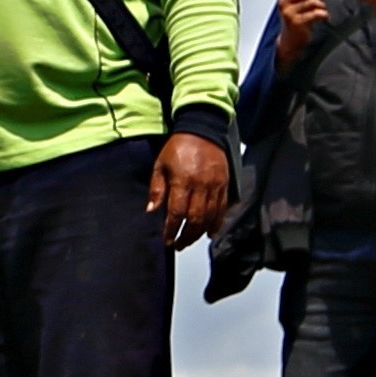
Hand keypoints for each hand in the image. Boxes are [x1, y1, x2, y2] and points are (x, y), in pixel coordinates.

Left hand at [149, 131, 230, 251]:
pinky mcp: (224, 185)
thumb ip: (156, 188)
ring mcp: (215, 186)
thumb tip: (151, 210)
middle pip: (195, 219)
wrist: (202, 131)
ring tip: (190, 241)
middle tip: (178, 245)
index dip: (171, 229)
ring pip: (209, 217)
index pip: (176, 212)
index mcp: (182, 181)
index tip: (166, 240)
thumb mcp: (160, 165)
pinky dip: (217, 223)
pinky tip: (210, 232)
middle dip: (186, 236)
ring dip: (199, 233)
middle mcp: (200, 186)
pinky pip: (222, 209)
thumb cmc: (177, 147)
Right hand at [272, 0, 327, 67]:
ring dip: (322, 6)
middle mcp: (283, 3)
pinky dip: (324, 14)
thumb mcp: (294, 4)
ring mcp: (289, 13)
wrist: (290, 41)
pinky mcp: (296, 22)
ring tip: (322, 11)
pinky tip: (324, 17)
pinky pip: (316, 13)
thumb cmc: (296, 20)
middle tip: (321, 2)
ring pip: (313, 1)